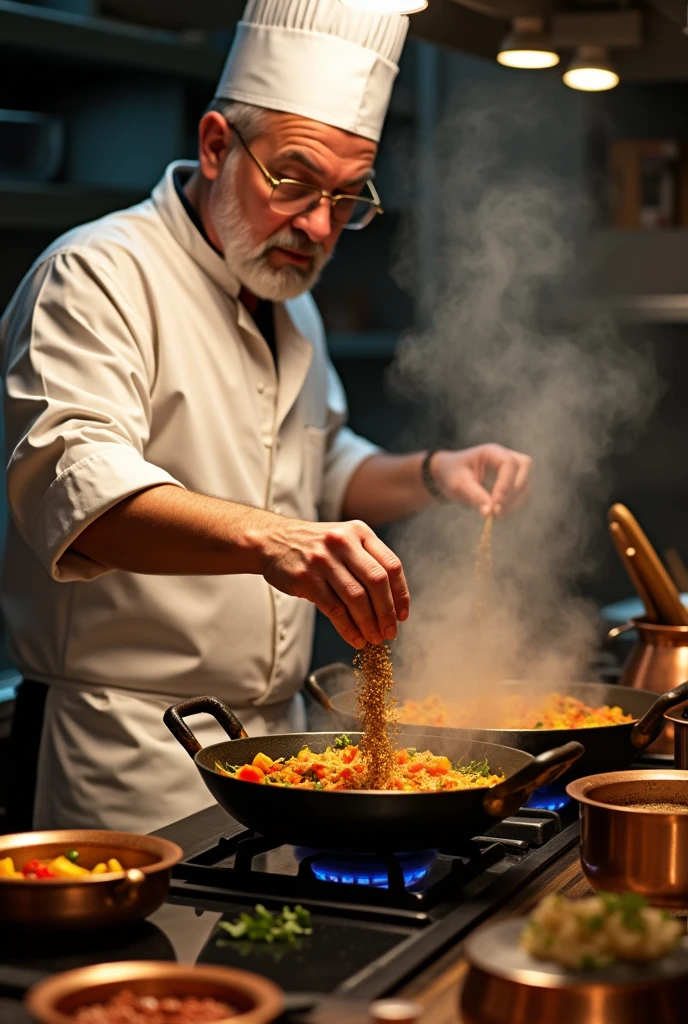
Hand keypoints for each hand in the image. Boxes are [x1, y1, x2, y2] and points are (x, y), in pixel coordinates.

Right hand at [259, 517, 409, 648]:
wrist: (271, 541)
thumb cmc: (312, 546)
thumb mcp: (343, 539)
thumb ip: (366, 561)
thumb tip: (390, 603)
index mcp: (359, 532)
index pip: (392, 565)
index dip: (401, 594)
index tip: (403, 615)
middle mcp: (343, 542)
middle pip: (377, 581)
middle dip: (387, 612)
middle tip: (390, 631)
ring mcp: (323, 560)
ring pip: (356, 598)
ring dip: (369, 623)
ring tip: (373, 638)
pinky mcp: (306, 578)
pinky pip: (334, 609)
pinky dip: (347, 628)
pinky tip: (354, 637)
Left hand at [429, 444, 531, 516]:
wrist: (448, 475)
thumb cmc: (451, 474)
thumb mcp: (458, 484)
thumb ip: (474, 496)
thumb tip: (489, 512)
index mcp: (491, 452)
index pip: (508, 463)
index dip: (505, 484)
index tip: (495, 504)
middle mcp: (504, 457)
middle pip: (524, 467)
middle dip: (514, 491)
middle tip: (497, 510)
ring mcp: (510, 470)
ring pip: (525, 483)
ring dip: (514, 501)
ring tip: (495, 514)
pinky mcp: (511, 483)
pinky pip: (520, 494)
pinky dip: (513, 505)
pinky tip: (497, 513)